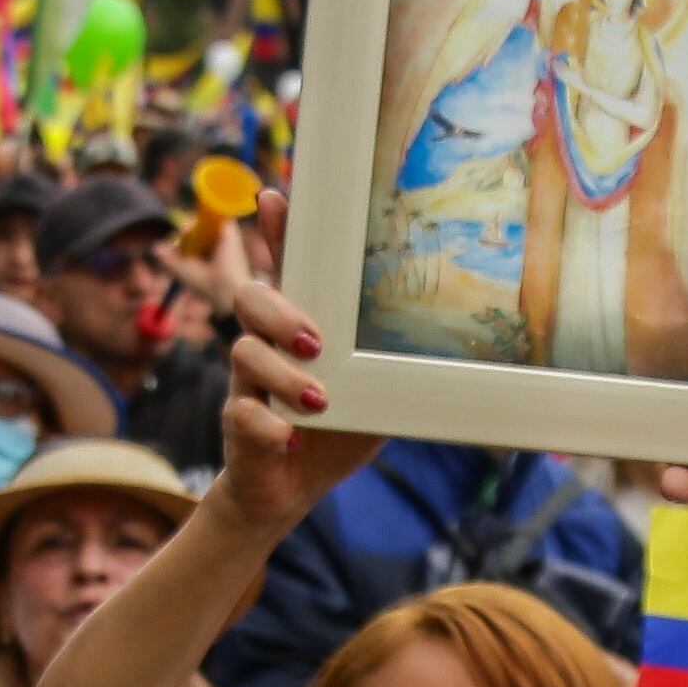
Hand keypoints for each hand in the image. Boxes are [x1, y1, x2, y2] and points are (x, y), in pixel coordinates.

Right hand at [207, 225, 383, 538]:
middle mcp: (265, 346)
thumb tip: (450, 342)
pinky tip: (289, 436)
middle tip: (316, 341)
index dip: (278, 233)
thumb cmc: (333, 430)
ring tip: (316, 397)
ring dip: (280, 373)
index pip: (286, 269)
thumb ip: (390, 365)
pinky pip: (239, 413)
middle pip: (252, 297)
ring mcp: (247, 383)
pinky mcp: (237, 425)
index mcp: (296, 329)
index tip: (275, 197)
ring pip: (244, 352)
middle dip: (280, 311)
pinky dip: (266, 425)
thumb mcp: (370, 394)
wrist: (289, 488)